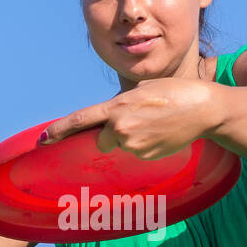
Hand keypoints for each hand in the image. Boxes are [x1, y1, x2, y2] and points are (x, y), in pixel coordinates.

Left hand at [40, 77, 218, 159]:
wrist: (203, 108)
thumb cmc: (174, 92)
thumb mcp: (141, 90)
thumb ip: (121, 104)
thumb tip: (112, 120)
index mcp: (117, 107)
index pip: (80, 120)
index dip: (59, 130)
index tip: (42, 139)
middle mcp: (121, 128)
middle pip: (102, 140)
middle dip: (110, 134)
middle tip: (135, 121)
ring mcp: (135, 145)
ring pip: (123, 146)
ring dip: (132, 138)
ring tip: (155, 124)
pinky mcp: (148, 156)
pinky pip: (138, 152)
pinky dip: (146, 144)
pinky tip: (162, 133)